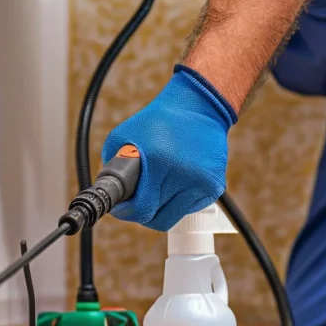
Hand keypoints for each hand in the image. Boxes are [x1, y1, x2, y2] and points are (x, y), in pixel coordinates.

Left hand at [101, 65, 235, 230]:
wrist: (199, 106)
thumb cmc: (157, 120)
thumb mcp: (123, 135)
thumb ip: (112, 166)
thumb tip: (111, 197)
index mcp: (160, 162)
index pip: (141, 210)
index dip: (126, 212)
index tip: (121, 207)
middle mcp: (184, 175)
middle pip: (156, 219)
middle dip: (141, 212)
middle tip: (136, 200)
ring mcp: (203, 183)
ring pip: (172, 218)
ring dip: (159, 209)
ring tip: (156, 189)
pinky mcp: (214, 187)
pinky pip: (187, 210)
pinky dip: (176, 203)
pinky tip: (174, 183)